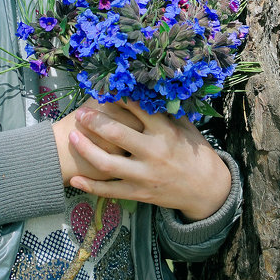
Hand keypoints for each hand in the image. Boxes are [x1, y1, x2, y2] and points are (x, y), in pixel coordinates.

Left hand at [66, 100, 231, 221]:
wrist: (207, 190)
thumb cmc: (194, 152)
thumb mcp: (185, 127)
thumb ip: (165, 110)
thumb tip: (146, 87)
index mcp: (165, 131)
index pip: (136, 108)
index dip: (116, 97)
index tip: (103, 89)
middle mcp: (153, 152)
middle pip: (116, 134)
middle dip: (94, 121)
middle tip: (80, 113)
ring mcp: (145, 175)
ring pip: (108, 163)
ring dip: (86, 149)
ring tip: (72, 137)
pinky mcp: (139, 193)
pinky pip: (110, 190)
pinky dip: (91, 186)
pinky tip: (74, 180)